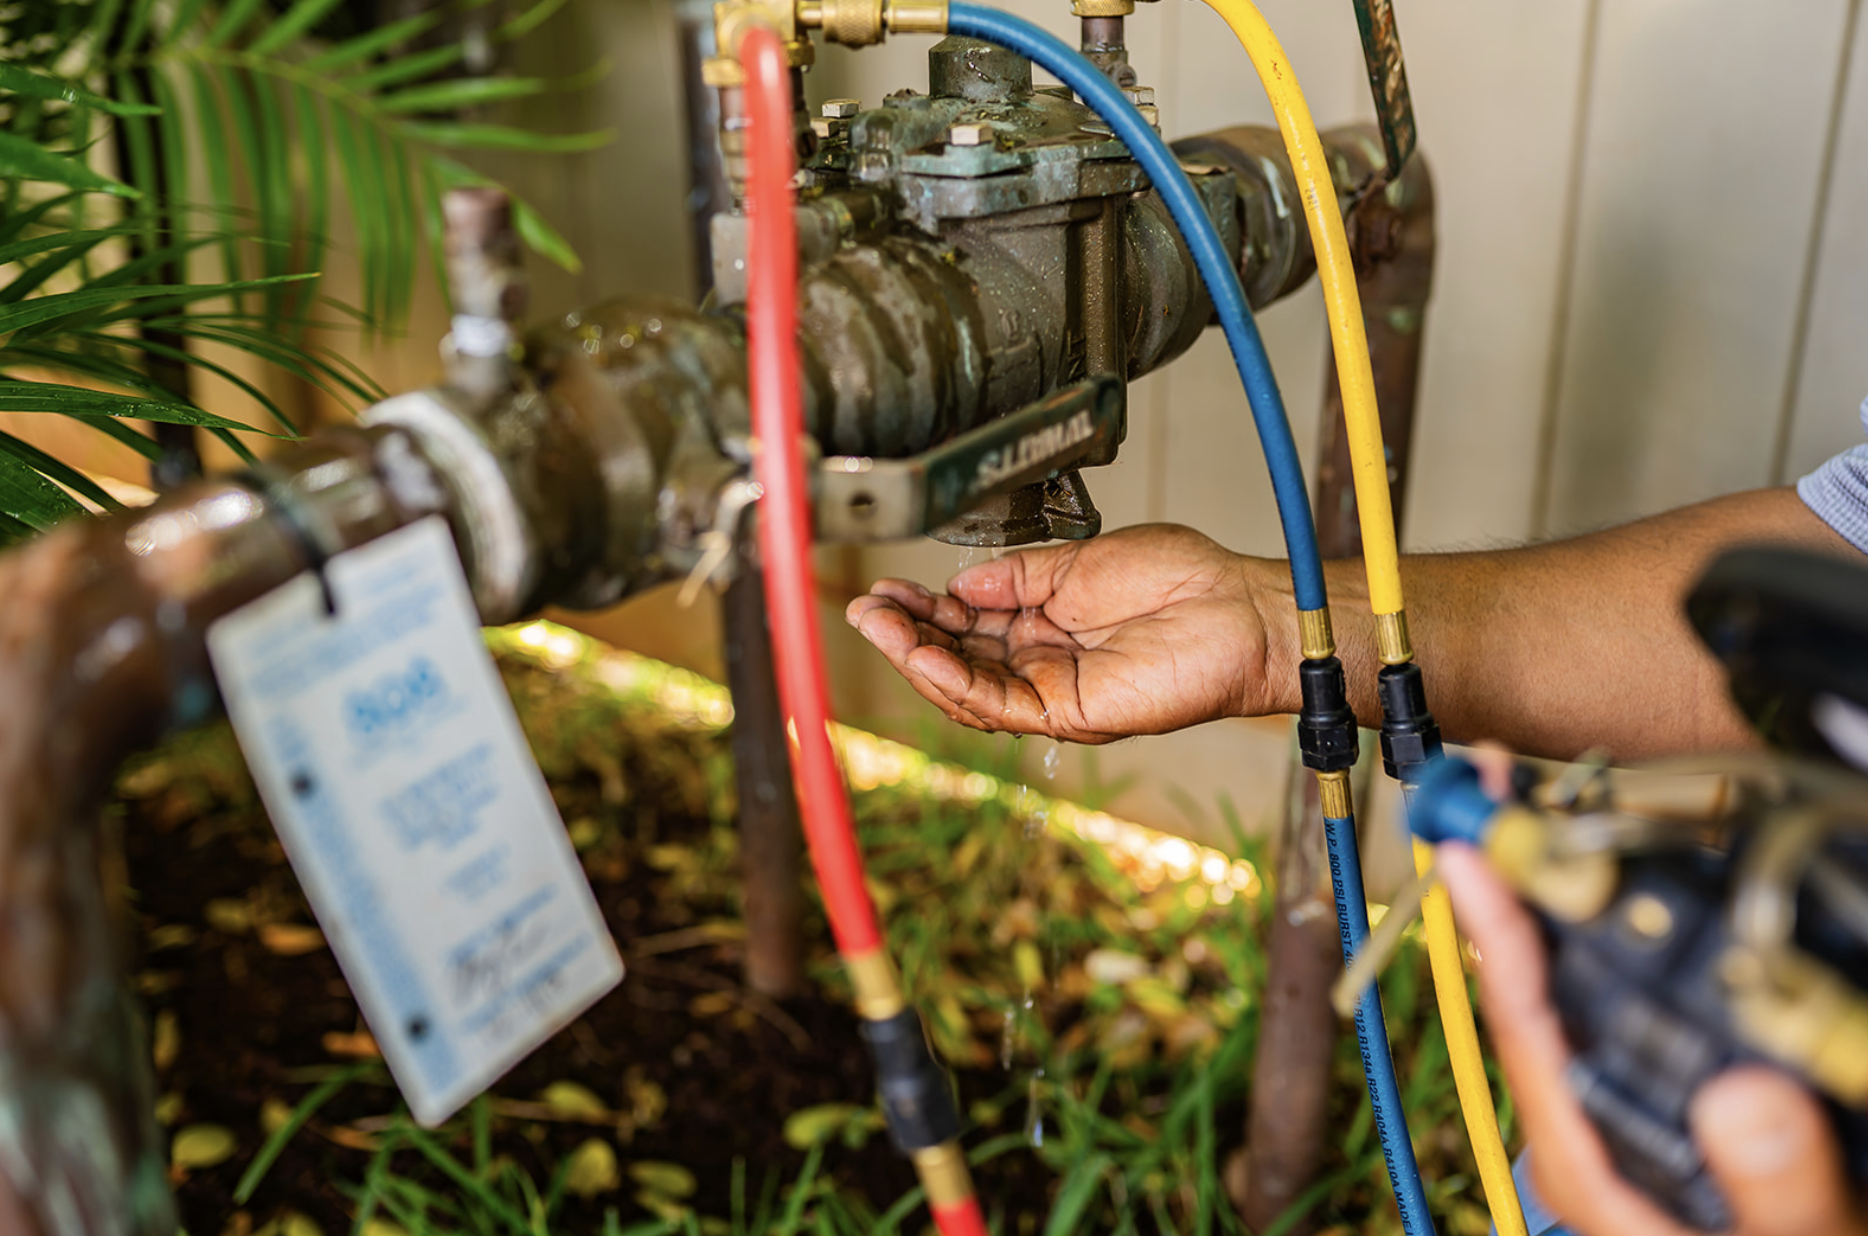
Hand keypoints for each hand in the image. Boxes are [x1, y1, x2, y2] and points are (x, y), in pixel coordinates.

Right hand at [844, 524, 1285, 742]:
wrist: (1235, 608)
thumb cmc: (1181, 580)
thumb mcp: (1078, 562)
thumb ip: (1016, 578)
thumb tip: (958, 583)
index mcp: (1045, 622)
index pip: (966, 622)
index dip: (924, 609)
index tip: (887, 589)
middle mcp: (1043, 661)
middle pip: (956, 658)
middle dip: (906, 634)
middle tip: (866, 609)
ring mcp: (1053, 691)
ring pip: (966, 686)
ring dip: (917, 657)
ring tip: (880, 625)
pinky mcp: (1068, 713)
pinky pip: (998, 703)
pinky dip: (954, 680)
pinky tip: (922, 653)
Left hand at [1437, 778, 1867, 1235]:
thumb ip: (1775, 1184)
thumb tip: (1746, 1099)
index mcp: (1586, 1159)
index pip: (1525, 1024)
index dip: (1495, 929)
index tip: (1468, 850)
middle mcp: (1579, 1120)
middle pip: (1525, 980)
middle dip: (1505, 876)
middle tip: (1488, 783)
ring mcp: (1608, 1100)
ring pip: (1562, 976)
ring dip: (1548, 886)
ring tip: (1530, 797)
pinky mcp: (1646, 1088)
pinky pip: (1610, 992)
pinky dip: (1603, 923)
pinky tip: (1609, 872)